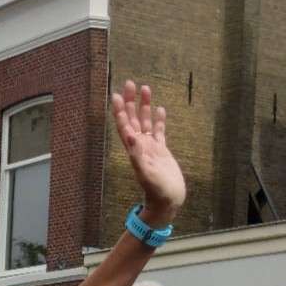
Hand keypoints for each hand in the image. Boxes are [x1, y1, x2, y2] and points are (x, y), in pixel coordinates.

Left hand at [110, 80, 185, 224]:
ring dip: (144, 106)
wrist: (167, 202)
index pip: (124, 125)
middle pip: (133, 119)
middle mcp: (140, 146)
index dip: (120, 110)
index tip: (117, 95)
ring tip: (145, 88)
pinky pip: (158, 131)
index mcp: (134, 150)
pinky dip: (158, 120)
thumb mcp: (147, 173)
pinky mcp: (161, 151)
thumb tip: (130, 136)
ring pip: (145, 122)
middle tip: (129, 83)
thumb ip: (138, 155)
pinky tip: (159, 109)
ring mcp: (150, 148)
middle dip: (130, 101)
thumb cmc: (157, 191)